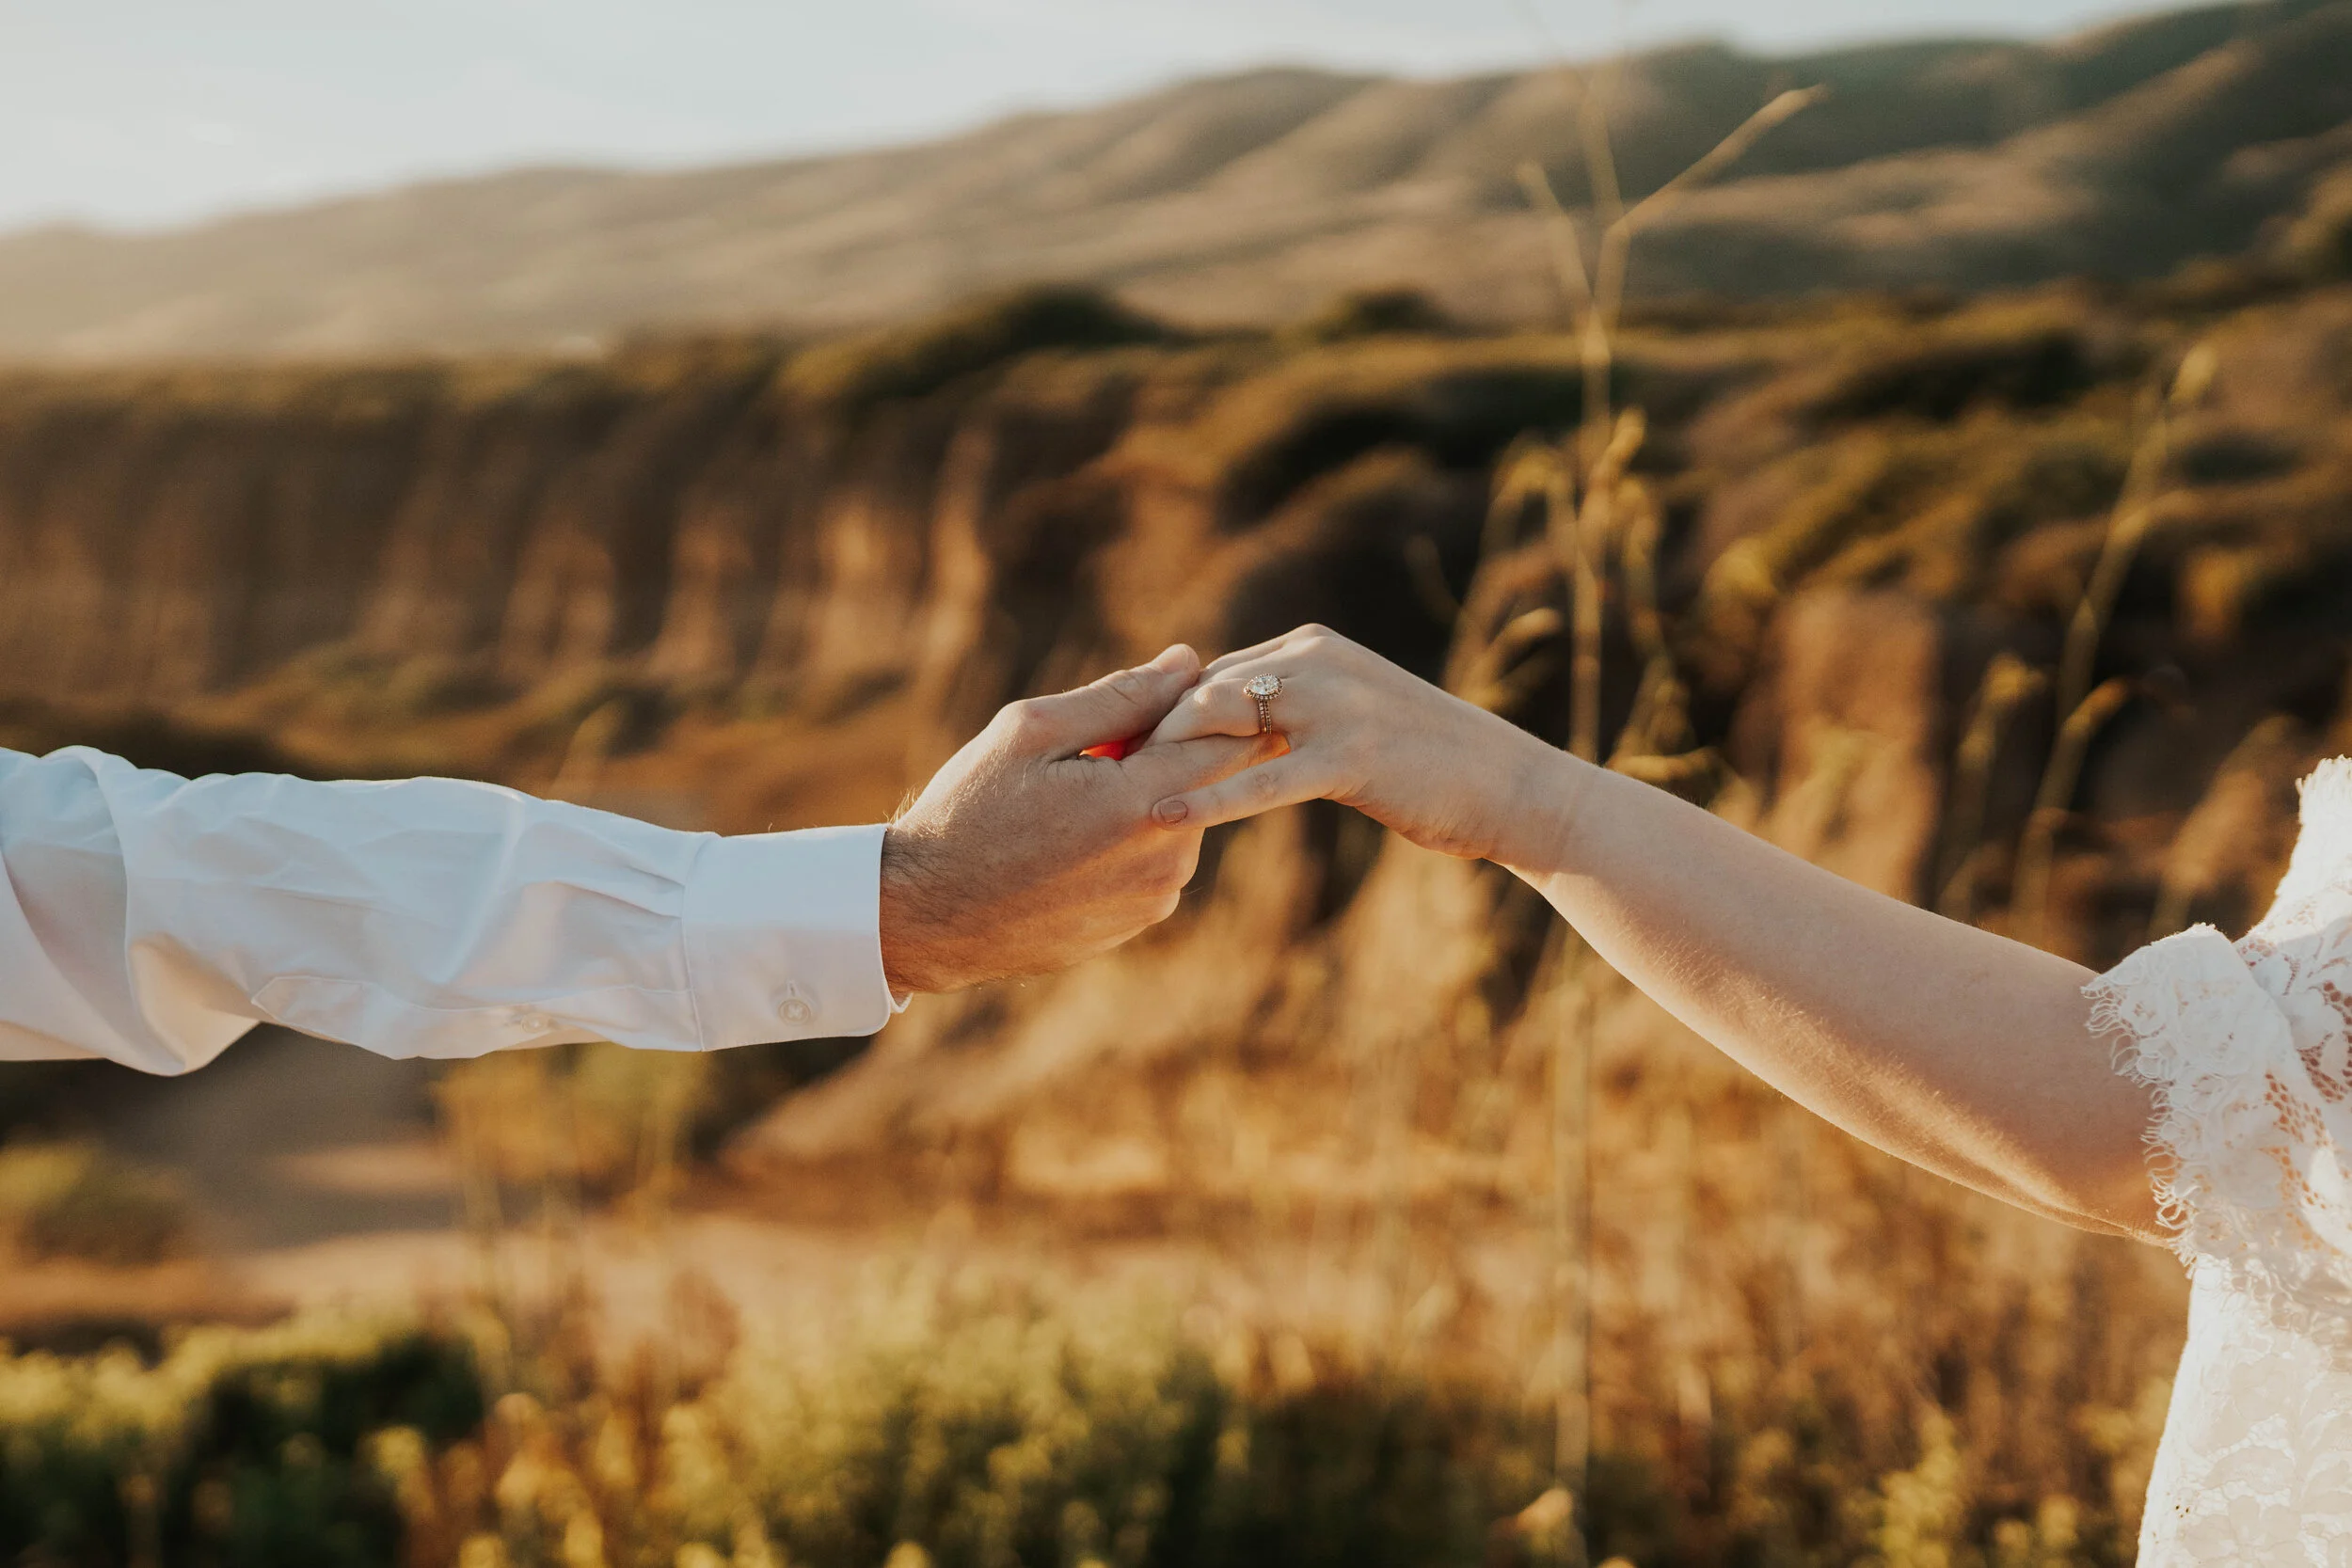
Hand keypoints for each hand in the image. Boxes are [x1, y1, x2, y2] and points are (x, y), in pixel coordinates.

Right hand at [879, 645, 1269, 992]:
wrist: (926, 915)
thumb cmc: (971, 812)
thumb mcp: (1032, 732)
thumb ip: (1120, 696)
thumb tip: (1186, 661)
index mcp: (1142, 804)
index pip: (1227, 742)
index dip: (1208, 708)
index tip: (1174, 691)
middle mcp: (1165, 860)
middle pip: (1207, 783)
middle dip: (1171, 751)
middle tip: (1101, 744)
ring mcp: (1154, 899)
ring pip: (1183, 823)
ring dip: (1150, 798)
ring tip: (1075, 794)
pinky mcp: (1136, 923)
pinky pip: (1155, 864)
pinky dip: (1131, 841)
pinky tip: (1071, 838)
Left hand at [1138, 626, 1577, 865]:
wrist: (1509, 788)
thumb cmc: (1425, 765)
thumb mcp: (1346, 723)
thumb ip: (1287, 715)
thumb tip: (1218, 729)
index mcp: (1311, 647)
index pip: (1211, 672)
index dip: (1155, 711)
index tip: (1104, 746)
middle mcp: (1316, 660)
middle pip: (1204, 688)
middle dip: (1144, 730)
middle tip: (1087, 773)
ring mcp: (1335, 703)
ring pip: (1224, 719)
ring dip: (1163, 756)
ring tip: (1107, 793)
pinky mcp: (1351, 754)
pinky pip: (1263, 778)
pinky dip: (1209, 796)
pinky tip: (1164, 815)